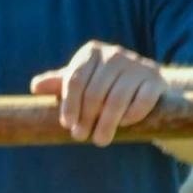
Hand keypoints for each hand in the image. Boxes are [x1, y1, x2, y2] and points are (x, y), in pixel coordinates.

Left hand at [30, 41, 170, 146]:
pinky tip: (123, 125)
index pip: (75, 80)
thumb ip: (59, 84)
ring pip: (117, 99)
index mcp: (92, 52)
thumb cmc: (103, 85)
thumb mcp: (81, 82)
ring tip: (100, 140)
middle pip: (95, 92)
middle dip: (86, 118)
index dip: (69, 105)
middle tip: (81, 137)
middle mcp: (115, 54)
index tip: (67, 125)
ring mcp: (138, 65)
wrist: (143, 85)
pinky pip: (142, 101)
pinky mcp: (156, 79)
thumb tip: (36, 86)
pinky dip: (131, 115)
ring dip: (107, 123)